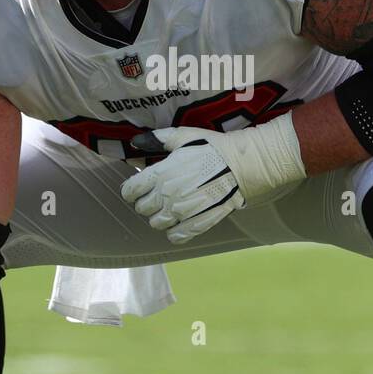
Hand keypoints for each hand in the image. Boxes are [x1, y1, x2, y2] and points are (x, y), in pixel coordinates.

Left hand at [121, 127, 244, 243]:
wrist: (242, 166)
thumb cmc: (212, 148)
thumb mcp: (183, 136)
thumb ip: (156, 140)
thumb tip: (135, 143)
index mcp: (159, 174)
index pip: (130, 191)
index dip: (132, 189)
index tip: (138, 188)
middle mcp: (166, 196)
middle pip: (142, 209)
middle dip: (146, 202)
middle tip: (158, 195)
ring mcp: (181, 213)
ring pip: (156, 224)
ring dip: (160, 216)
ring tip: (170, 208)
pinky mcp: (196, 225)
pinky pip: (175, 236)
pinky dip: (174, 231)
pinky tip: (181, 221)